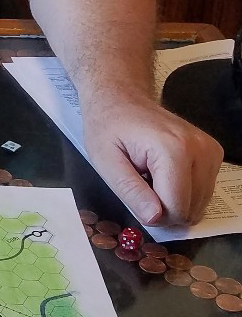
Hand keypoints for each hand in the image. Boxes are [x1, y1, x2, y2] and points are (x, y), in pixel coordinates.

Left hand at [82, 94, 222, 225]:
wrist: (120, 98)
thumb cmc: (107, 126)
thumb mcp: (104, 161)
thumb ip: (130, 191)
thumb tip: (155, 218)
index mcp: (173, 149)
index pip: (176, 208)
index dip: (152, 214)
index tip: (134, 194)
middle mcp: (199, 148)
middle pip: (190, 209)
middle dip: (163, 206)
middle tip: (140, 181)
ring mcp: (210, 150)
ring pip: (199, 203)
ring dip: (173, 197)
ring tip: (151, 173)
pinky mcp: (213, 153)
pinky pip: (203, 191)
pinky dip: (183, 189)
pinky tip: (163, 171)